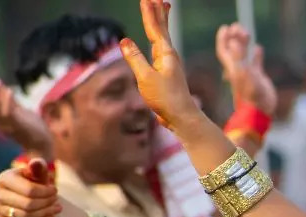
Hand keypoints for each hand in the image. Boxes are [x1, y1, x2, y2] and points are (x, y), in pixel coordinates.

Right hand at [0, 76, 53, 159]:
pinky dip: (6, 101)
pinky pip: (7, 114)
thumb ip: (10, 102)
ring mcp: (8, 126)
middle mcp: (0, 124)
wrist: (45, 146)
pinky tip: (10, 90)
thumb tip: (2, 87)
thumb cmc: (33, 128)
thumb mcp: (19, 112)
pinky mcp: (18, 127)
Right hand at [0, 159, 60, 216]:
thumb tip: (36, 163)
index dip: (46, 192)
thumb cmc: (32, 182)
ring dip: (45, 214)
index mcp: (4, 178)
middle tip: (58, 202)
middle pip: (28, 205)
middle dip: (46, 204)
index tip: (55, 191)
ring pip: (25, 216)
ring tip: (57, 209)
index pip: (29, 190)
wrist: (23, 196)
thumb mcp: (36, 173)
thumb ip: (38, 167)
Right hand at [120, 0, 204, 133]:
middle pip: (163, 29)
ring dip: (161, 22)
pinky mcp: (168, 72)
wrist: (182, 117)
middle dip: (159, 12)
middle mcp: (169, 56)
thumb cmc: (165, 98)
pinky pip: (161, 49)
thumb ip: (135, 59)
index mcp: (165, 54)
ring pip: (163, 37)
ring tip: (162, 8)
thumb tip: (124, 41)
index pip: (155, 28)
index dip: (150, 13)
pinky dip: (159, 39)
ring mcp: (169, 63)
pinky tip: (157, 41)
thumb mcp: (146, 78)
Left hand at [216, 23, 275, 114]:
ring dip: (244, 43)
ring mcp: (248, 74)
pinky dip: (256, 55)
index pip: (224, 49)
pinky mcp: (258, 79)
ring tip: (247, 32)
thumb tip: (234, 41)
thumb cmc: (250, 94)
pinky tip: (258, 48)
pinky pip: (255, 63)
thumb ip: (238, 57)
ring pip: (243, 55)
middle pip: (233, 49)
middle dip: (234, 37)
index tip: (226, 27)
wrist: (259, 112)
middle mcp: (238, 69)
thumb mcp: (242, 74)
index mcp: (232, 67)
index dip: (223, 38)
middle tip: (238, 26)